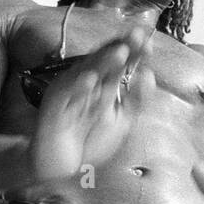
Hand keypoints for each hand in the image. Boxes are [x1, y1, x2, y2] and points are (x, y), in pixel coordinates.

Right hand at [28, 32, 152, 184]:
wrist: (63, 168)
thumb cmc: (91, 141)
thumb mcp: (122, 119)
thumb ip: (137, 99)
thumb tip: (149, 74)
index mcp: (101, 83)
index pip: (118, 61)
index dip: (133, 50)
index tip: (149, 41)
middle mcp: (85, 83)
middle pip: (103, 60)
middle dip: (120, 47)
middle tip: (137, 35)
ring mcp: (69, 93)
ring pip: (86, 72)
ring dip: (103, 61)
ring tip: (121, 51)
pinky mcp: (54, 107)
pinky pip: (66, 94)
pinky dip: (79, 86)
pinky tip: (92, 79)